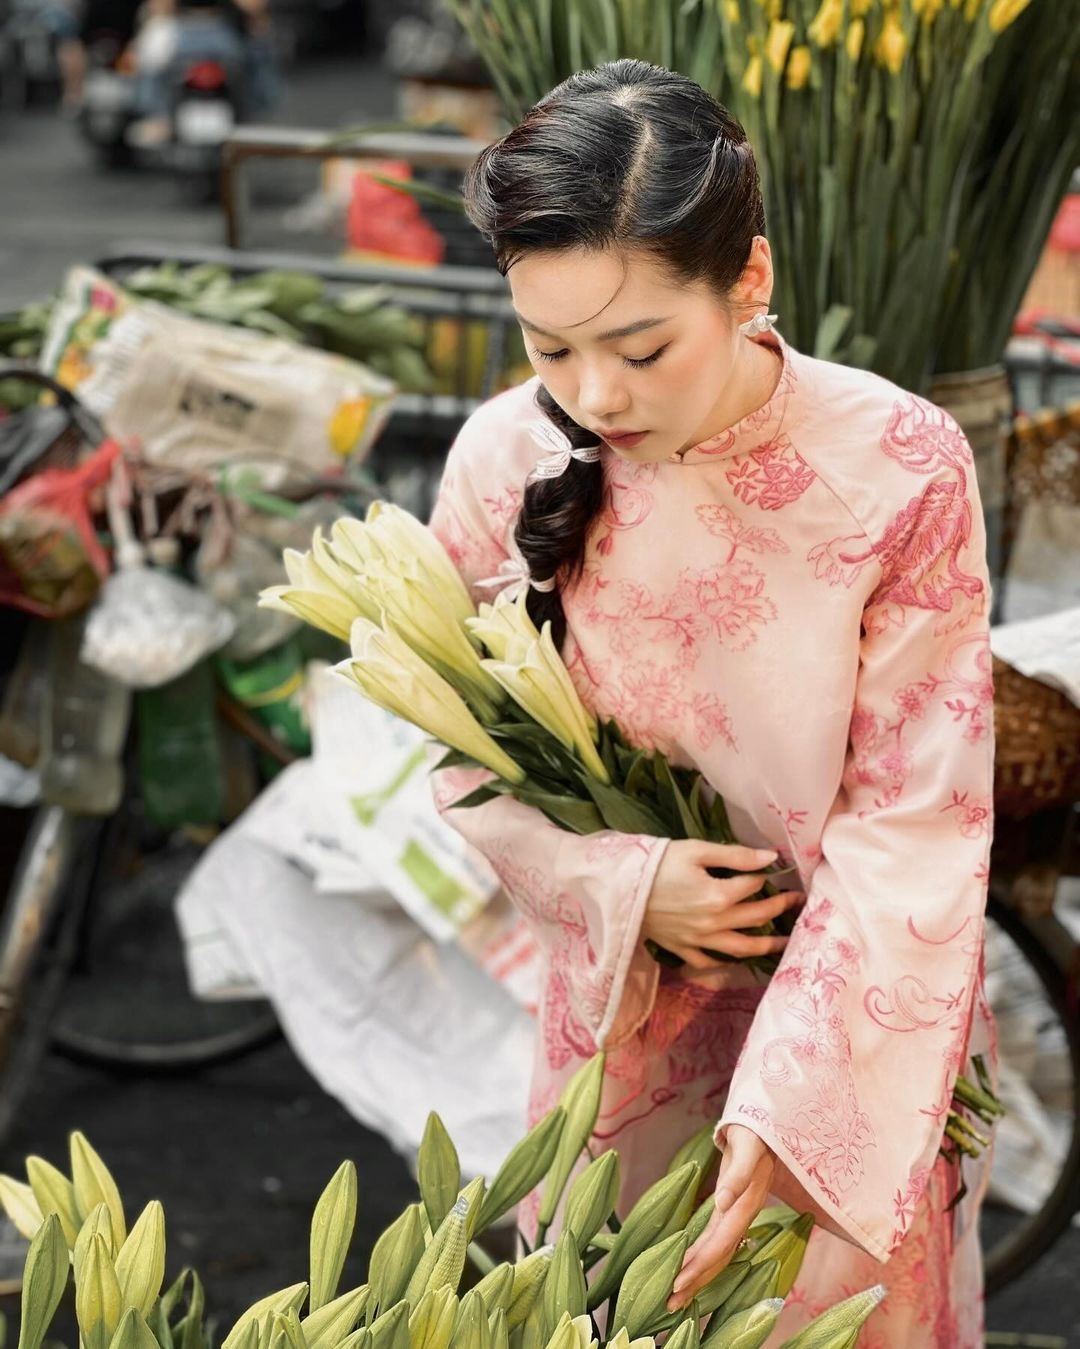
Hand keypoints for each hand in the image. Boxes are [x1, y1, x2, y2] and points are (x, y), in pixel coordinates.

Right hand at [642, 840, 801, 968]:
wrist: (618, 888)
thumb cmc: (657, 863)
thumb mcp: (696, 850)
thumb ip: (735, 855)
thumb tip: (770, 857)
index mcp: (719, 895)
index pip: (754, 885)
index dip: (768, 876)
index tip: (778, 869)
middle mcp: (713, 922)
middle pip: (755, 917)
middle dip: (778, 907)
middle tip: (795, 901)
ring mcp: (698, 940)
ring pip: (741, 948)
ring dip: (766, 946)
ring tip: (784, 943)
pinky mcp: (681, 948)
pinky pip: (707, 961)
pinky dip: (723, 961)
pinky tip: (734, 958)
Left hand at [667, 1125, 776, 1310]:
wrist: (764, 1121)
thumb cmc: (755, 1130)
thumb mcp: (749, 1146)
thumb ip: (740, 1174)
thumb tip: (723, 1201)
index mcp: (745, 1204)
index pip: (720, 1243)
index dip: (701, 1265)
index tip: (677, 1283)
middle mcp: (741, 1213)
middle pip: (718, 1256)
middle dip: (696, 1280)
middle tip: (670, 1304)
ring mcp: (737, 1211)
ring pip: (718, 1251)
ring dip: (698, 1274)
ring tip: (676, 1296)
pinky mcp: (730, 1205)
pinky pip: (716, 1238)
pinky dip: (702, 1256)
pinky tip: (690, 1268)